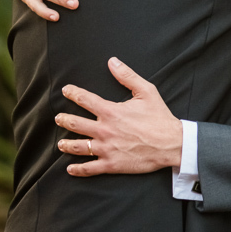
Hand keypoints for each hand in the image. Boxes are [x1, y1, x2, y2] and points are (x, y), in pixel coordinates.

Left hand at [55, 57, 182, 175]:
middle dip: (64, 120)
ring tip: (60, 143)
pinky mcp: (112, 164)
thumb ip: (127, 76)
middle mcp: (104, 130)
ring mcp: (106, 148)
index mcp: (111, 111)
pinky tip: (70, 168)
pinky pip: (90, 168)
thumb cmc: (160, 118)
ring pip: (79, 147)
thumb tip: (112, 62)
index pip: (85, 99)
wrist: (171, 144)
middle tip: (58, 118)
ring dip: (66, 144)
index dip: (73, 93)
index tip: (66, 91)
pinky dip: (78, 169)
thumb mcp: (146, 92)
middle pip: (76, 124)